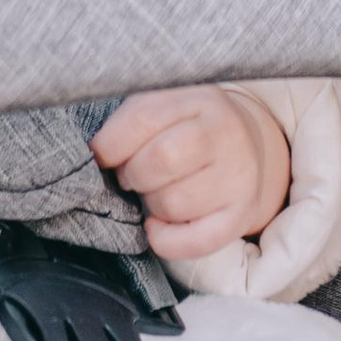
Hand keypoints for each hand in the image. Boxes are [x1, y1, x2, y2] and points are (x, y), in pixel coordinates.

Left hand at [93, 85, 291, 262]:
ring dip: (151, 204)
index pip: (144, 118)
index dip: (110, 144)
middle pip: (160, 160)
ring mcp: (239, 176)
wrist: (245, 147)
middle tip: (133, 176)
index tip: (102, 155)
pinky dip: (165, 239)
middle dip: (131, 174)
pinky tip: (160, 224)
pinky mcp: (241, 214)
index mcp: (201, 99)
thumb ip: (129, 123)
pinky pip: (194, 242)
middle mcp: (226, 134)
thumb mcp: (163, 107)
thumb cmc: (187, 128)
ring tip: (158, 191)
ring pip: (173, 203)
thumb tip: (95, 156)